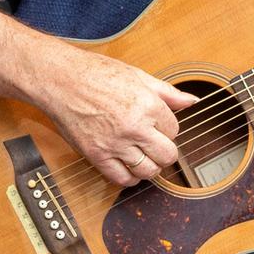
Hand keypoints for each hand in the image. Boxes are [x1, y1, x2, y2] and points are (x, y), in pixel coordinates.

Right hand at [38, 49, 197, 185]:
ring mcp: (115, 143)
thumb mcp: (138, 76)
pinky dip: (129, 178)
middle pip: (167, 155)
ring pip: (148, 171)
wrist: (60, 80)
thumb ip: (168, 93)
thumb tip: (192, 101)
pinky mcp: (96, 155)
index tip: (157, 125)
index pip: (174, 130)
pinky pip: (121, 179)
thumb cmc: (96, 73)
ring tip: (144, 157)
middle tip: (156, 145)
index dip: (167, 128)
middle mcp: (135, 127)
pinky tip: (128, 167)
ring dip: (150, 167)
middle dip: (165, 151)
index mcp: (148, 105)